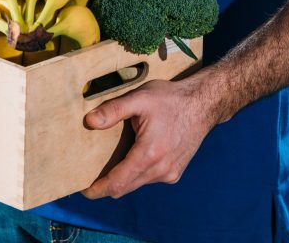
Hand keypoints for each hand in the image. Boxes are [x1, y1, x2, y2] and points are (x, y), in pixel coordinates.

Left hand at [80, 76, 213, 199]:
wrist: (203, 104)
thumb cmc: (170, 99)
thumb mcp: (140, 98)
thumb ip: (114, 110)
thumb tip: (89, 121)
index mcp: (149, 154)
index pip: (117, 183)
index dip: (99, 189)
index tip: (85, 190)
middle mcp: (160, 170)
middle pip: (125, 187)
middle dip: (108, 185)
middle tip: (92, 175)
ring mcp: (170, 174)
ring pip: (138, 183)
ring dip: (124, 177)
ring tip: (114, 161)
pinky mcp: (175, 172)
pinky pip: (150, 179)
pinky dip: (139, 173)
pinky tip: (136, 155)